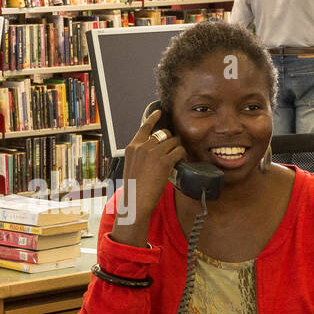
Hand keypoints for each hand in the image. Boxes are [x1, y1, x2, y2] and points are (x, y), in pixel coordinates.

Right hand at [110, 108, 185, 246]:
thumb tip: (154, 149)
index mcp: (133, 147)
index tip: (159, 112)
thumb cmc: (134, 188)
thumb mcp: (132, 166)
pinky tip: (181, 159)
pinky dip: (182, 155)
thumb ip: (140, 155)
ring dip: (177, 148)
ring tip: (176, 157)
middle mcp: (143, 147)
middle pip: (163, 134)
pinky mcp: (164, 162)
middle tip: (173, 148)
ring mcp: (154, 153)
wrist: (136, 201)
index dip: (153, 118)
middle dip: (170, 140)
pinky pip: (179, 151)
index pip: (144, 127)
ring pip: (173, 142)